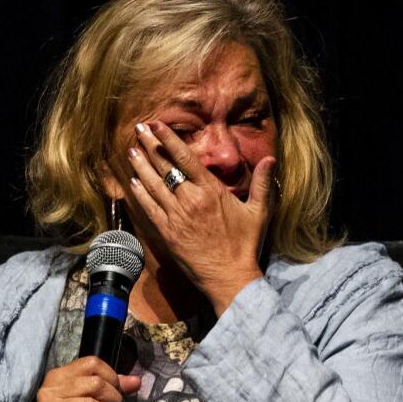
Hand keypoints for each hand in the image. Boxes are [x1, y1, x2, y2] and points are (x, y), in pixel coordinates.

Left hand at [123, 120, 273, 314]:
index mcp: (211, 190)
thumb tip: (271, 159)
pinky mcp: (167, 233)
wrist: (230, 277)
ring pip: (153, 185)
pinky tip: (132, 182)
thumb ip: (262, 183)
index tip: (157, 124)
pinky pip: (149, 208)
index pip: (185, 157)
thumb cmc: (245, 245)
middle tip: (139, 128)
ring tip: (131, 149)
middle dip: (150, 145)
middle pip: (165, 166)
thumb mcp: (259, 212)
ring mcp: (176, 216)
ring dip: (141, 165)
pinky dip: (140, 194)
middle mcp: (190, 199)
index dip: (169, 138)